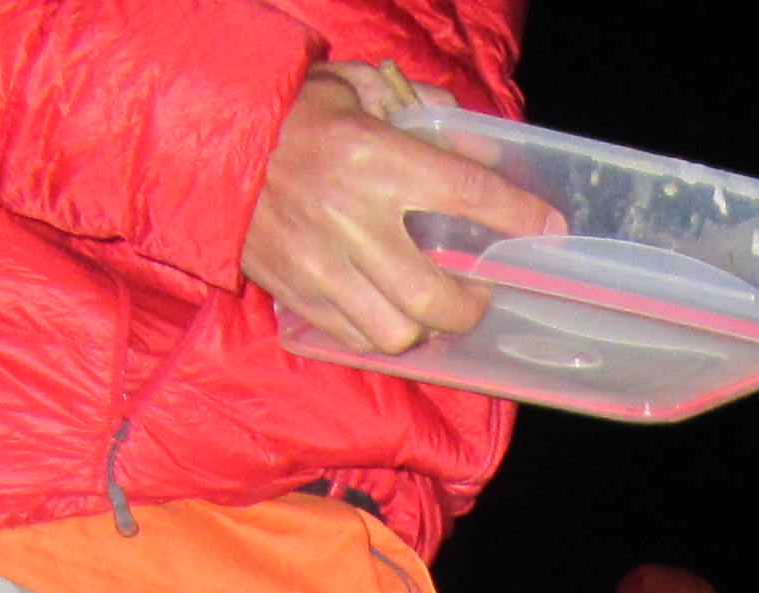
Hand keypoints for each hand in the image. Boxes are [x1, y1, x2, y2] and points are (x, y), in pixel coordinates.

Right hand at [245, 66, 563, 355]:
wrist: (211, 141)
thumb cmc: (294, 114)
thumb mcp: (360, 88)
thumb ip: (423, 111)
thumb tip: (483, 147)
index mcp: (374, 159)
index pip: (466, 193)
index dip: (515, 216)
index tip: (546, 229)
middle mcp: (351, 219)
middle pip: (435, 297)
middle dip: (470, 307)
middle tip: (478, 294)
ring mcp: (320, 265)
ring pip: (397, 333)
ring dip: (427, 330)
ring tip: (434, 312)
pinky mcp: (296, 293)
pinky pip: (355, 338)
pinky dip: (382, 335)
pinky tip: (391, 315)